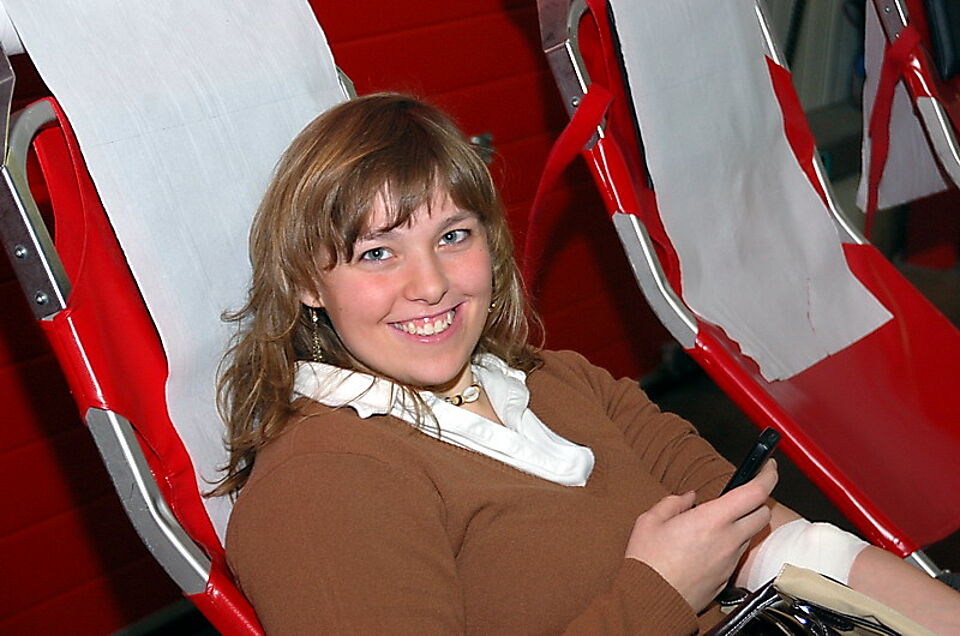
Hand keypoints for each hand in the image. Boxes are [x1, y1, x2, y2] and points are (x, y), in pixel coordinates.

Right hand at [624, 459, 777, 612]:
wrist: (653, 600)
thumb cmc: (649, 561)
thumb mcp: (650, 520)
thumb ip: (673, 503)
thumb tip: (688, 498)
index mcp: (712, 519)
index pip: (755, 492)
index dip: (768, 475)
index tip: (768, 466)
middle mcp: (728, 539)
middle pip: (762, 514)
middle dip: (756, 501)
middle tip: (739, 497)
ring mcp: (730, 560)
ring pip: (749, 535)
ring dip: (741, 524)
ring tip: (714, 524)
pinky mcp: (727, 578)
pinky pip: (736, 555)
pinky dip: (729, 545)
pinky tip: (707, 546)